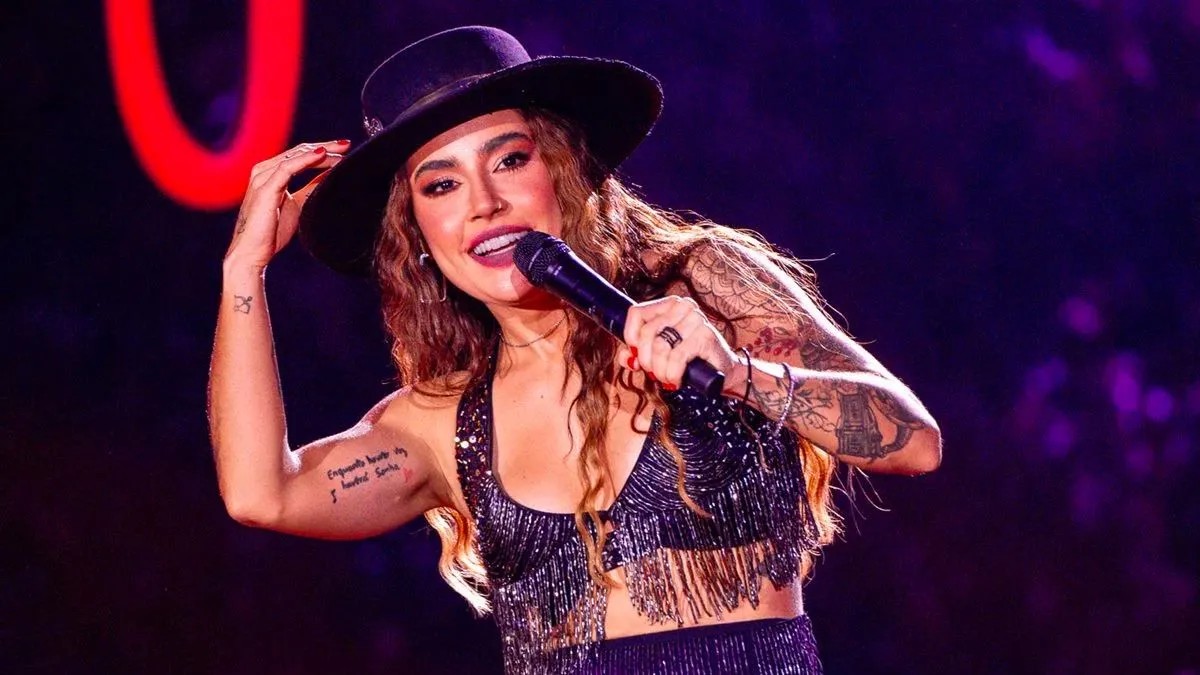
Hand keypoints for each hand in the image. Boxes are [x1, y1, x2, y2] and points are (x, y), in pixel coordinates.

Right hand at [223, 140, 349, 268]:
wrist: (253, 252)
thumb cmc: (272, 231)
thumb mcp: (298, 204)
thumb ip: (310, 188)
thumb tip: (330, 176)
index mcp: (271, 173)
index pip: (300, 154)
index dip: (323, 149)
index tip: (345, 148)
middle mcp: (264, 171)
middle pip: (299, 151)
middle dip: (325, 147)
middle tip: (347, 144)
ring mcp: (263, 178)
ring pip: (295, 156)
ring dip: (320, 152)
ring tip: (341, 151)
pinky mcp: (265, 188)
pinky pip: (287, 168)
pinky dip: (306, 160)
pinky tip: (322, 155)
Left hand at [618, 295, 738, 391]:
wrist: (723, 371)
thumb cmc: (689, 360)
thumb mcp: (660, 354)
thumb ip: (637, 354)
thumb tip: (625, 357)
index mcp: (670, 305)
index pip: (636, 313)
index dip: (630, 337)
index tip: (636, 354)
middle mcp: (683, 307)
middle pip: (646, 333)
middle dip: (647, 360)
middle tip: (655, 373)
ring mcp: (696, 319)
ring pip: (660, 347)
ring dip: (660, 370)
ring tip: (667, 378)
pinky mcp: (705, 336)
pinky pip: (676, 358)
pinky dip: (672, 374)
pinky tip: (676, 379)